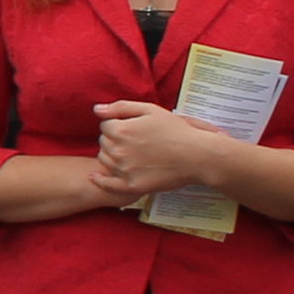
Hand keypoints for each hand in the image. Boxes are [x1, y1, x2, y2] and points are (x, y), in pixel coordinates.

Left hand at [87, 99, 225, 200]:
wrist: (198, 156)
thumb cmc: (176, 131)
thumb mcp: (150, 110)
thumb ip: (121, 107)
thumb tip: (96, 109)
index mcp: (121, 130)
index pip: (105, 126)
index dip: (117, 125)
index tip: (132, 128)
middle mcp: (118, 150)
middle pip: (104, 142)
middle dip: (114, 140)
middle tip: (134, 141)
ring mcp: (124, 170)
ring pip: (104, 160)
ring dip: (111, 156)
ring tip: (130, 154)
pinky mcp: (132, 185)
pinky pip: (108, 184)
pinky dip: (100, 180)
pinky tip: (95, 176)